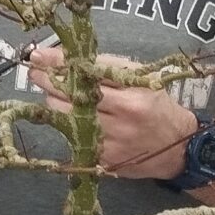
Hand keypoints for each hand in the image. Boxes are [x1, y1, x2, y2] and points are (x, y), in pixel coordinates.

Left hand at [27, 45, 195, 178]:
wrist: (178, 148)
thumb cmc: (157, 106)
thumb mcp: (142, 78)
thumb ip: (107, 67)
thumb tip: (68, 56)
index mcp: (133, 93)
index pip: (88, 72)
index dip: (59, 63)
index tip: (38, 56)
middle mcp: (122, 116)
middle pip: (70, 96)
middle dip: (48, 82)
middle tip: (37, 73)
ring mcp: (111, 140)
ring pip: (66, 117)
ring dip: (54, 102)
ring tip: (55, 93)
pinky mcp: (103, 159)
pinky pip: (73, 137)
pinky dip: (68, 124)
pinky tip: (69, 116)